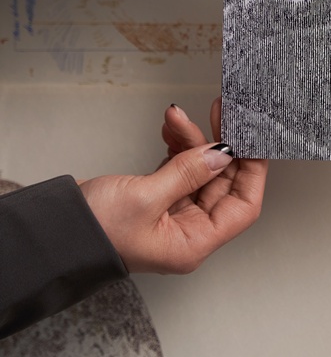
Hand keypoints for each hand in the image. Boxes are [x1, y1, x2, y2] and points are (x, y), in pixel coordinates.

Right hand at [79, 100, 266, 273]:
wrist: (50, 232)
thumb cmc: (92, 230)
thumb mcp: (145, 197)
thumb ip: (187, 172)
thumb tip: (221, 154)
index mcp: (193, 243)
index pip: (242, 206)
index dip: (252, 171)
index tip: (253, 139)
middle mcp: (187, 231)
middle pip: (222, 184)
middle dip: (219, 147)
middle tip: (219, 114)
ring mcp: (172, 215)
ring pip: (199, 172)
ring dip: (191, 142)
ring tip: (177, 117)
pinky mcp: (155, 200)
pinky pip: (178, 170)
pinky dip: (176, 147)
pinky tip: (171, 128)